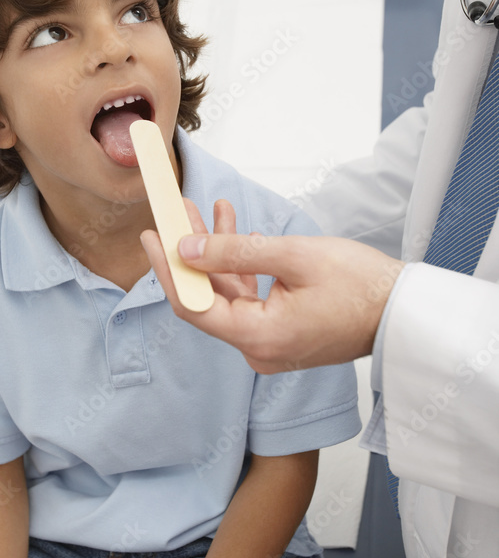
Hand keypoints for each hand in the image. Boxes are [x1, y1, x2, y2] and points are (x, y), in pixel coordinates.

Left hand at [141, 199, 403, 372]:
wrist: (405, 313)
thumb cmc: (362, 286)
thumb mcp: (295, 256)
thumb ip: (236, 252)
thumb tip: (188, 248)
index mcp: (258, 337)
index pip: (192, 306)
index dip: (167, 270)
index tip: (152, 236)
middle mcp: (258, 348)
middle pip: (207, 298)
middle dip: (190, 252)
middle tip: (175, 213)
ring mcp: (270, 343)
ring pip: (228, 294)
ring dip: (217, 253)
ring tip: (205, 209)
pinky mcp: (281, 332)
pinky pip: (249, 298)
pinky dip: (240, 266)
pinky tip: (235, 230)